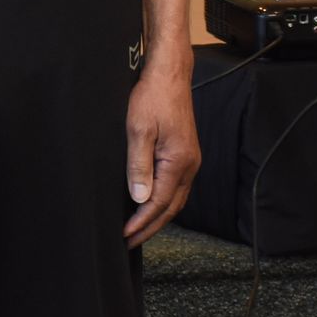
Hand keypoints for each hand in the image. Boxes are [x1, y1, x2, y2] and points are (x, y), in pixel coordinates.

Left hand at [123, 68, 199, 247]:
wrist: (170, 75)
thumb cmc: (152, 98)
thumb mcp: (138, 131)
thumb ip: (138, 166)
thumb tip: (140, 199)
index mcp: (179, 162)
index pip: (160, 203)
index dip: (141, 222)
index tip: (125, 235)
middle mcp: (190, 166)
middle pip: (171, 207)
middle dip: (150, 226)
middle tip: (130, 241)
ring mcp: (190, 160)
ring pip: (176, 199)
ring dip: (157, 216)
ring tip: (137, 228)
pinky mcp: (186, 154)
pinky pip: (176, 186)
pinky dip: (164, 201)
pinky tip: (150, 203)